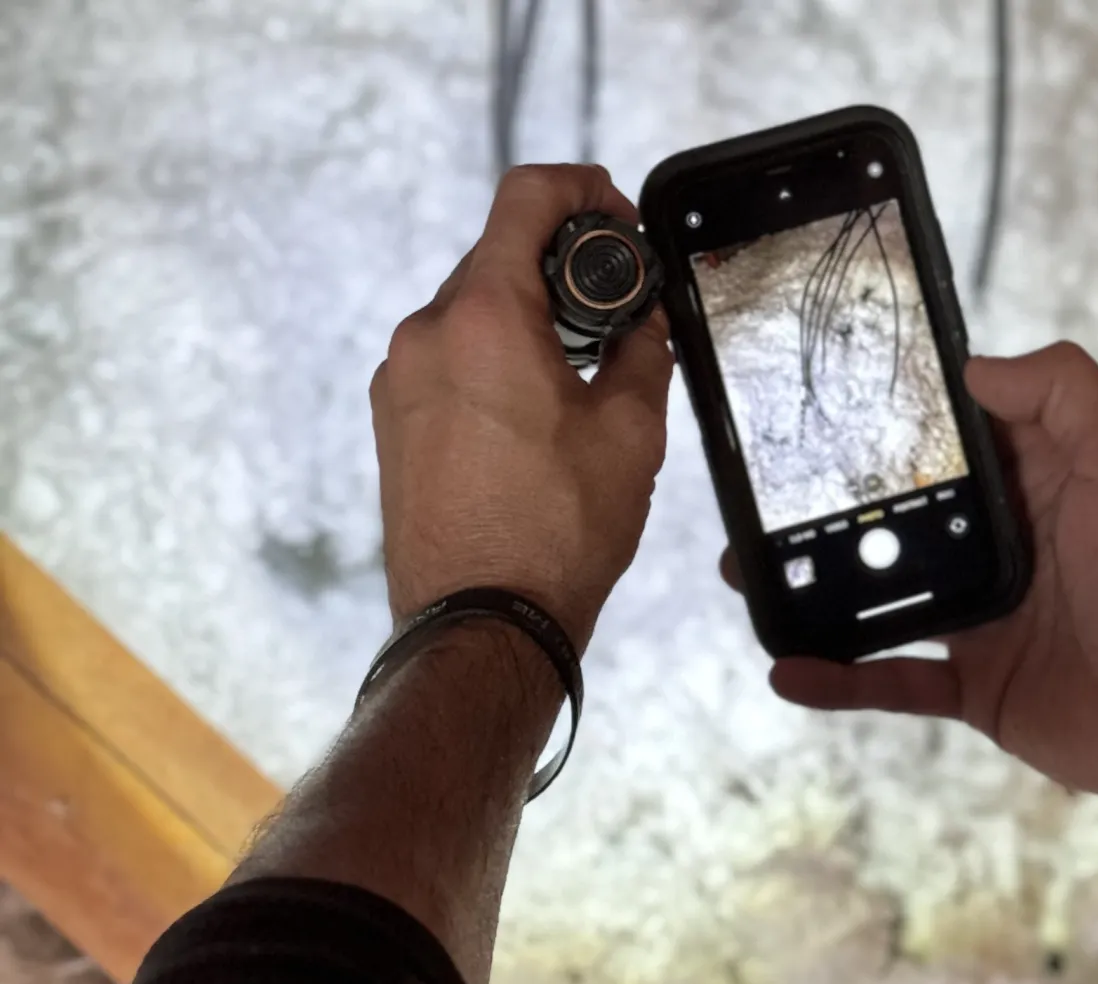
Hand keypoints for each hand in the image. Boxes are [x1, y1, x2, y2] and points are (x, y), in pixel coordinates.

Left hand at [372, 165, 672, 645]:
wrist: (482, 624)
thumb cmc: (558, 530)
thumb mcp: (632, 433)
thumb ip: (644, 355)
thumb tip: (648, 321)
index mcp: (483, 318)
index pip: (526, 198)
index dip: (584, 189)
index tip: (621, 221)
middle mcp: (425, 334)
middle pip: (498, 258)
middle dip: (563, 270)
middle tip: (621, 311)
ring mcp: (400, 380)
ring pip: (472, 313)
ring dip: (529, 320)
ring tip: (583, 374)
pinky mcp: (393, 422)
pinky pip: (449, 361)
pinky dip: (495, 362)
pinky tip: (538, 414)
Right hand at [725, 342, 1097, 803]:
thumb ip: (1059, 391)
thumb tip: (972, 366)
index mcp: (1030, 485)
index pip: (945, 445)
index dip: (888, 427)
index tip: (819, 408)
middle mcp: (1000, 548)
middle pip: (896, 521)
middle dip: (827, 511)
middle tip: (761, 498)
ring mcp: (983, 620)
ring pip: (880, 599)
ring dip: (815, 590)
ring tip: (747, 576)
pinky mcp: (977, 687)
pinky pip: (894, 681)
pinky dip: (840, 679)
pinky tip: (787, 668)